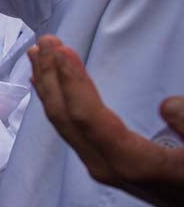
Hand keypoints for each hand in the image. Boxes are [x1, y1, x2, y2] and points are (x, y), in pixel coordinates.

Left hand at [29, 35, 183, 206]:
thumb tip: (168, 105)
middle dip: (51, 76)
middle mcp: (106, 165)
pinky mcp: (104, 163)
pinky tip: (47, 86)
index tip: (62, 49)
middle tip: (45, 40)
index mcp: (131, 162)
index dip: (72, 81)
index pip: (87, 117)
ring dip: (50, 85)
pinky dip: (57, 101)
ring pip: (64, 123)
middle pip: (65, 116)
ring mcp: (101, 166)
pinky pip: (71, 129)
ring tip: (39, 53)